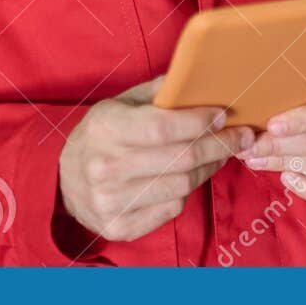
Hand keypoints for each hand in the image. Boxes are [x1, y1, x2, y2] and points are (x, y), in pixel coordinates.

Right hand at [58, 79, 252, 241]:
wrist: (63, 182)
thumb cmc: (101, 135)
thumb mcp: (119, 104)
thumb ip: (156, 91)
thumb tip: (197, 77)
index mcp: (106, 128)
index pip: (164, 127)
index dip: (199, 122)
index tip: (224, 116)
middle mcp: (106, 167)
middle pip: (181, 159)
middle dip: (220, 146)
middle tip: (242, 137)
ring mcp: (111, 201)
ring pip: (182, 186)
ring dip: (209, 168)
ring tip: (219, 155)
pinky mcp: (119, 227)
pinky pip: (172, 208)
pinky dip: (187, 192)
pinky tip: (190, 177)